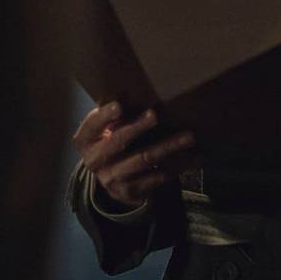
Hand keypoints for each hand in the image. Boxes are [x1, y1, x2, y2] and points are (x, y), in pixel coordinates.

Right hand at [72, 101, 199, 208]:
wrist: (114, 181)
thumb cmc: (112, 141)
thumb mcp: (105, 129)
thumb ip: (113, 114)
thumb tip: (135, 88)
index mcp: (85, 141)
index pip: (91, 126)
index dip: (104, 116)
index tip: (119, 105)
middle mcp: (95, 161)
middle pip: (118, 142)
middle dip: (138, 128)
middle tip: (155, 114)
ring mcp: (113, 179)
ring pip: (144, 159)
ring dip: (169, 146)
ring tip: (189, 136)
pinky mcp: (132, 191)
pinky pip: (159, 176)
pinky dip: (179, 165)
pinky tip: (195, 157)